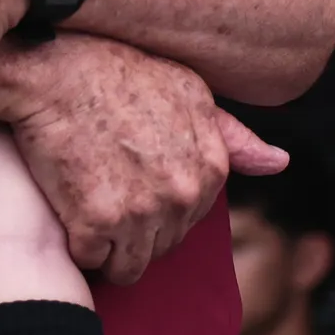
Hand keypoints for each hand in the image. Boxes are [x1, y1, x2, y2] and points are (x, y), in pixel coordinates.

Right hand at [0, 33, 283, 284]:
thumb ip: (231, 135)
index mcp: (209, 169)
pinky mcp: (95, 222)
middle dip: (137, 230)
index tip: (134, 186)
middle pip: (162, 245)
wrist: (56, 69)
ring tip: (87, 212)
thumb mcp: (189, 91)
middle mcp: (182, 195)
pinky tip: (69, 213)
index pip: (192, 220)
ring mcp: (140, 212)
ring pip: (129, 265)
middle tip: (106, 194)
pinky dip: (78, 244)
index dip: (160, 207)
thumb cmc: (120, 71)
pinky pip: (90, 258)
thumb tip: (278, 163)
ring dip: (109, 248)